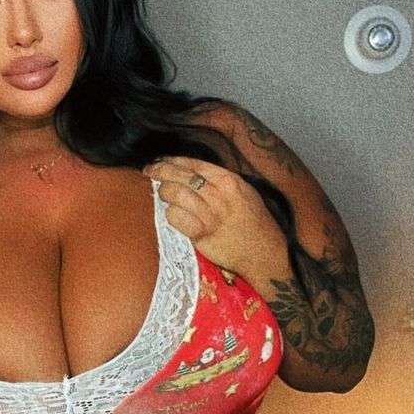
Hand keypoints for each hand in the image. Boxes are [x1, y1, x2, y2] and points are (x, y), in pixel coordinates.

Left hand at [141, 156, 286, 277]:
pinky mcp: (203, 234)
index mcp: (229, 180)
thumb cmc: (255, 223)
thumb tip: (192, 174)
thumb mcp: (244, 193)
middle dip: (159, 172)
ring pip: (174, 194)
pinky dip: (170, 215)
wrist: (265, 253)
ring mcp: (210, 214)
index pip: (192, 164)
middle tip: (149, 173)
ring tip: (163, 196)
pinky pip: (176, 218)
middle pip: (179, 176)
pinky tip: (172, 215)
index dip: (171, 161)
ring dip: (164, 194)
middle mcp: (219, 194)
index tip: (159, 162)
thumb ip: (220, 182)